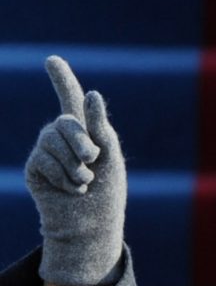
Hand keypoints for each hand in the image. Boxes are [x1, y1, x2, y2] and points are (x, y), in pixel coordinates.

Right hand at [25, 56, 125, 285]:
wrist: (92, 225)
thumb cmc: (107, 193)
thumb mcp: (111, 158)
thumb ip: (102, 127)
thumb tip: (92, 94)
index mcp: (86, 132)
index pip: (71, 100)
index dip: (61, 79)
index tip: (52, 60)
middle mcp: (62, 137)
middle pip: (66, 122)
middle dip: (83, 143)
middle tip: (93, 162)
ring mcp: (45, 150)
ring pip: (52, 141)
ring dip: (76, 166)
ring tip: (84, 182)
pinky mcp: (34, 167)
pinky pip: (45, 160)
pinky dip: (65, 178)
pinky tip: (71, 190)